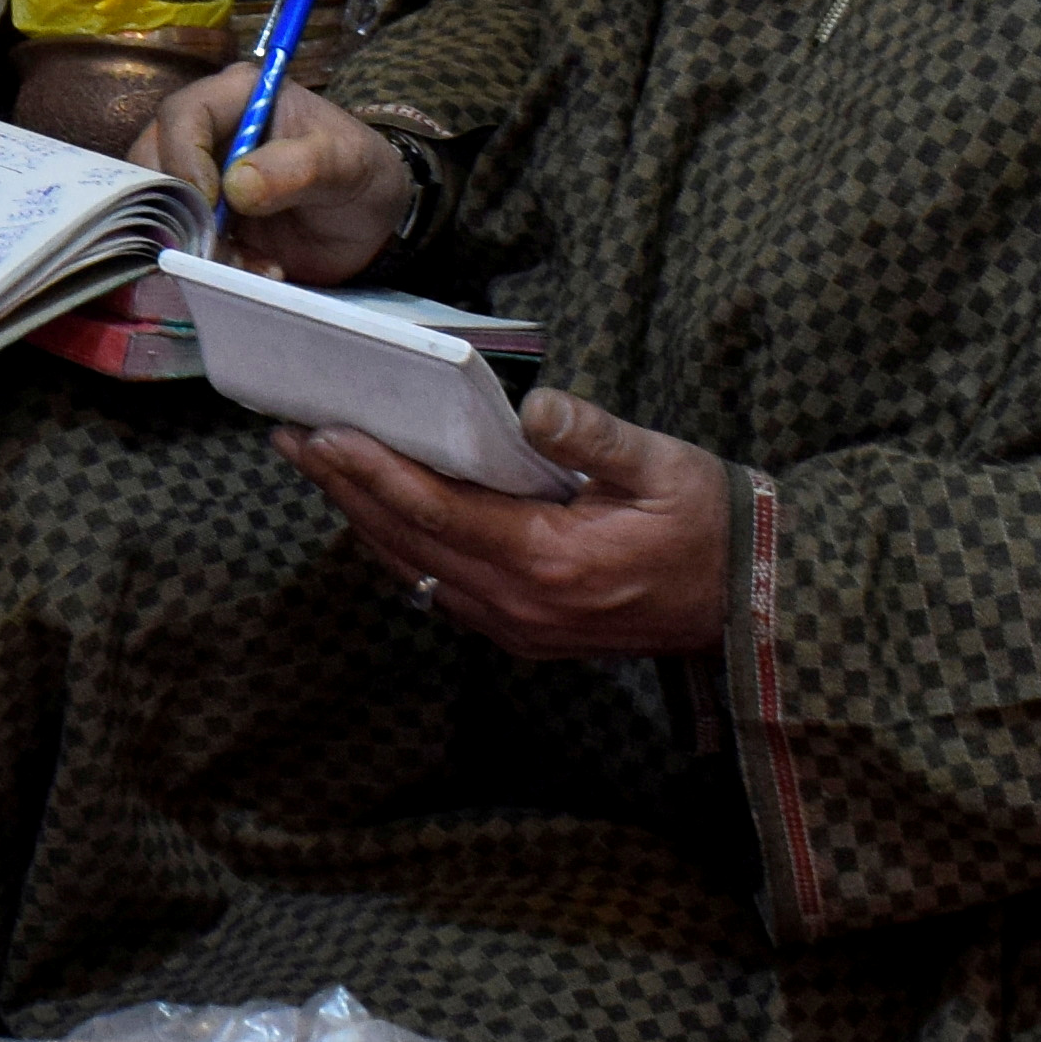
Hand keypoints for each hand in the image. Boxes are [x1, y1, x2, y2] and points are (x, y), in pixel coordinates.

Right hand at [136, 72, 405, 285]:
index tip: (210, 203)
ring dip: (193, 241)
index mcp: (238, 96)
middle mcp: (206, 131)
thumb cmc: (360, 174)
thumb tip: (237, 187)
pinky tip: (254, 268)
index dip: (184, 157)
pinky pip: (178, 239)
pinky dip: (208, 262)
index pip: (183, 114)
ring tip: (247, 262)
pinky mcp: (199, 217)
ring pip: (158, 205)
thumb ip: (300, 167)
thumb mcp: (347, 164)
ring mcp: (198, 175)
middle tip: (219, 244)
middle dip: (179, 208)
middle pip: (151, 160)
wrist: (368, 223)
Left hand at [278, 388, 731, 660]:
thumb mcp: (667, 466)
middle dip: (344, 488)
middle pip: (407, 541)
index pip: (437, 511)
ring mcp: (517, 627)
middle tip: (290, 438)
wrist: (750, 608)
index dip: (373, 473)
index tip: (322, 435)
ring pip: (414, 568)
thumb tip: (534, 407)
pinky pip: (438, 588)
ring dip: (361, 517)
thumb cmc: (711, 526)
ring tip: (317, 465)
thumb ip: (596, 436)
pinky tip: (375, 512)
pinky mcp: (521, 633)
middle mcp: (520, 604)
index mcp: (551, 560)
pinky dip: (398, 547)